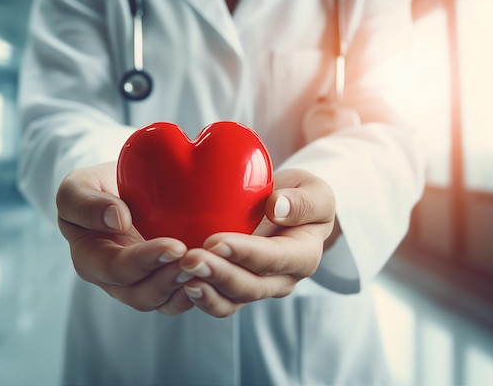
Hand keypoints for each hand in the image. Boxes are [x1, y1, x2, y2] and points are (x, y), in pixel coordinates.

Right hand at [56, 162, 193, 315]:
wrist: (117, 192)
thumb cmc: (94, 189)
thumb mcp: (77, 187)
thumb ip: (86, 203)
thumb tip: (117, 220)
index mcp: (90, 259)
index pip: (117, 268)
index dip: (146, 261)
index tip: (174, 245)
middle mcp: (116, 281)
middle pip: (141, 295)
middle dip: (169, 280)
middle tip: (195, 260)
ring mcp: (141, 284)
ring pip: (164, 302)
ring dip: (186, 288)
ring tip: (208, 269)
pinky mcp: (165, 282)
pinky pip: (181, 297)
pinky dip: (199, 290)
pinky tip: (216, 272)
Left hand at [177, 168, 335, 317]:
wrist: (287, 211)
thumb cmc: (301, 198)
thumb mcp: (315, 191)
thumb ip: (304, 202)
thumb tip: (277, 209)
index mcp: (303, 256)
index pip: (274, 259)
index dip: (245, 254)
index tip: (215, 241)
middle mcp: (281, 280)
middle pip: (249, 287)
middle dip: (218, 275)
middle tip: (189, 259)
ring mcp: (256, 287)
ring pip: (231, 301)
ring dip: (205, 290)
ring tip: (180, 274)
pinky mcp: (234, 288)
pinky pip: (217, 300)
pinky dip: (198, 295)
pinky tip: (177, 281)